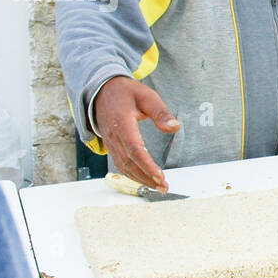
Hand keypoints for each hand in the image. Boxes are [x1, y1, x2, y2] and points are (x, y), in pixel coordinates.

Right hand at [92, 76, 179, 191]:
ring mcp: (110, 143)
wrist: (102, 91)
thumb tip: (175, 127)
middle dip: (147, 177)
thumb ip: (160, 112)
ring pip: (124, 166)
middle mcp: (113, 136)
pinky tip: (145, 180)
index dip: (146, 165)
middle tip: (164, 187)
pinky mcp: (111, 146)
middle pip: (129, 162)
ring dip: (141, 179)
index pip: (134, 149)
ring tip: (158, 187)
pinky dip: (132, 175)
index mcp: (122, 122)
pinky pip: (120, 164)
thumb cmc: (126, 93)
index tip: (160, 176)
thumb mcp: (147, 96)